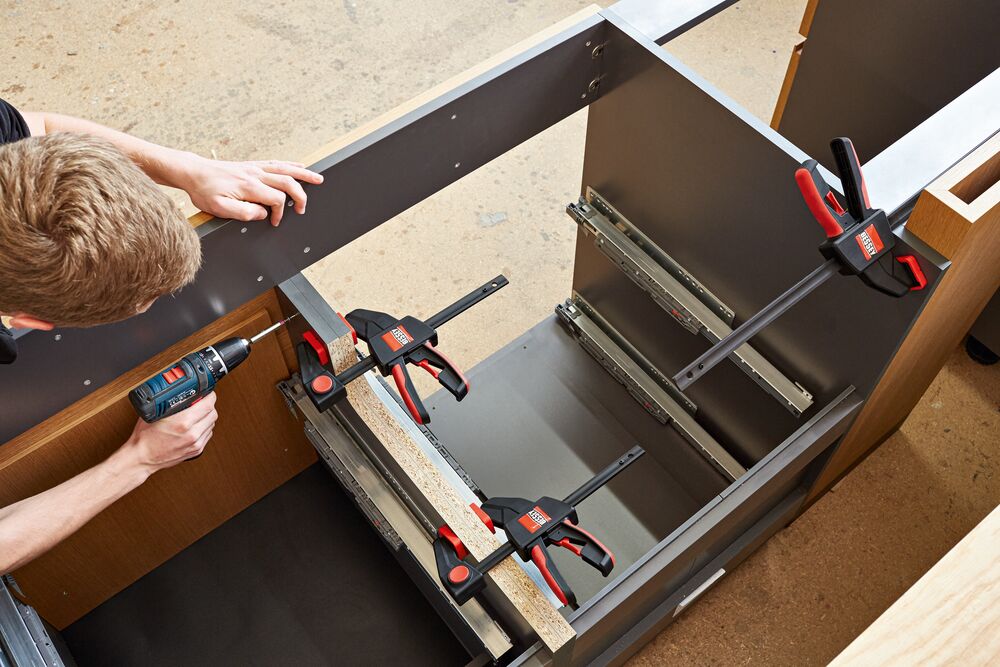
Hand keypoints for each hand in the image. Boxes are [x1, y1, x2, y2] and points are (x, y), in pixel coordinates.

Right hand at [119, 392, 218, 473]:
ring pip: (212, 424)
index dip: (209, 395)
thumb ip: (171, 402)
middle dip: (208, 405)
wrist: (142, 458)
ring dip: (207, 417)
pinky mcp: (197, 451)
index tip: (206, 392)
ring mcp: (196, 444)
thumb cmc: (145, 438)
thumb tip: (181, 391)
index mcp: (182, 423)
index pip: (208, 404)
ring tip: (197, 414)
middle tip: (201, 402)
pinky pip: (208, 434)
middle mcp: (192, 434)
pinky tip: (196, 425)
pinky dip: (204, 427)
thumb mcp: (155, 413)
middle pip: (213, 413)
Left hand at [171, 153, 323, 225]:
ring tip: (318, 179)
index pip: (276, 199)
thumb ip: (243, 212)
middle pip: (287, 182)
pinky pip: (276, 163)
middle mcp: (255, 175)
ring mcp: (255, 168)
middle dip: (300, 196)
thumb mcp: (219, 208)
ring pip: (286, 169)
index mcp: (249, 187)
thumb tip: (262, 213)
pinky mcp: (252, 165)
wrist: (193, 172)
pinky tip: (299, 167)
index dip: (279, 213)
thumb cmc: (204, 191)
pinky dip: (291, 165)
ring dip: (304, 175)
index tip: (274, 222)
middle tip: (302, 209)